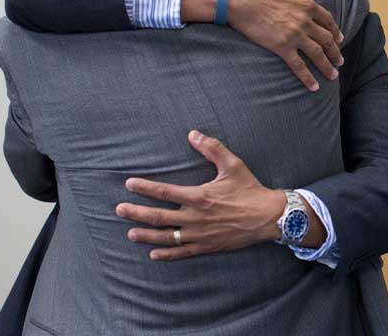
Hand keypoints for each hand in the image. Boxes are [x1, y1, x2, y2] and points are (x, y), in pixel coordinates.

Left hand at [115, 131, 285, 260]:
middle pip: (158, 217)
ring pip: (166, 237)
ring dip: (146, 235)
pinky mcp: (207, 246)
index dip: (145, 188)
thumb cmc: (250, 189)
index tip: (129, 184)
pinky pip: (182, 252)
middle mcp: (195, 217)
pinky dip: (166, 254)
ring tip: (130, 233)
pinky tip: (153, 254)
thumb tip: (193, 133)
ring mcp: (199, 234)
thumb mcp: (232, 165)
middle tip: (119, 209)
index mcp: (198, 196)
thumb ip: (212, 148)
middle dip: (136, 213)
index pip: (164, 192)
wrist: (268, 217)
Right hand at [228, 0, 344, 90]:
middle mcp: (305, 21)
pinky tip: (314, 87)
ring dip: (327, 66)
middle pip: (326, 40)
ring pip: (317, 54)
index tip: (340, 39)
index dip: (335, 30)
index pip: (327, 20)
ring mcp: (295, 36)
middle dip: (335, 52)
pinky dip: (308, 77)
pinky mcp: (283, 48)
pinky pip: (299, 66)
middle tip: (340, 61)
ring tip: (333, 75)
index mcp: (307, 4)